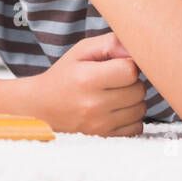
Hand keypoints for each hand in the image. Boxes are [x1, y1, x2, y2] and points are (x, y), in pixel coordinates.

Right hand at [20, 33, 146, 135]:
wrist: (41, 107)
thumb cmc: (64, 75)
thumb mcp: (81, 51)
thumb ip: (110, 43)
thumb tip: (135, 49)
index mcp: (87, 79)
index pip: (130, 70)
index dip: (128, 64)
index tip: (117, 65)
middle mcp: (93, 105)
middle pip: (139, 90)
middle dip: (132, 82)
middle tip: (116, 79)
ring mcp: (99, 125)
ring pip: (140, 109)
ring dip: (133, 100)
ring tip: (115, 94)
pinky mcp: (104, 137)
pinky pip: (136, 128)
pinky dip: (131, 118)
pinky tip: (117, 110)